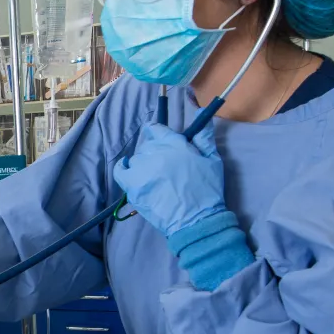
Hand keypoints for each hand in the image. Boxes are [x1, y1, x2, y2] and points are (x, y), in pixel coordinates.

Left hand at [111, 122, 227, 237]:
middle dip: (155, 151)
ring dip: (144, 164)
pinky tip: (128, 169)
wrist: (197, 220)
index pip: (156, 129)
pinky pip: (121, 170)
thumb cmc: (207, 190)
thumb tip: (199, 112)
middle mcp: (156, 153)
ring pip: (136, 158)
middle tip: (165, 166)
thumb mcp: (212, 159)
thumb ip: (204, 136)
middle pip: (147, 145)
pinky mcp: (133, 186)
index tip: (160, 139)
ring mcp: (143, 169)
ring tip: (155, 176)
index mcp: (175, 145)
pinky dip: (123, 168)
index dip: (157, 133)